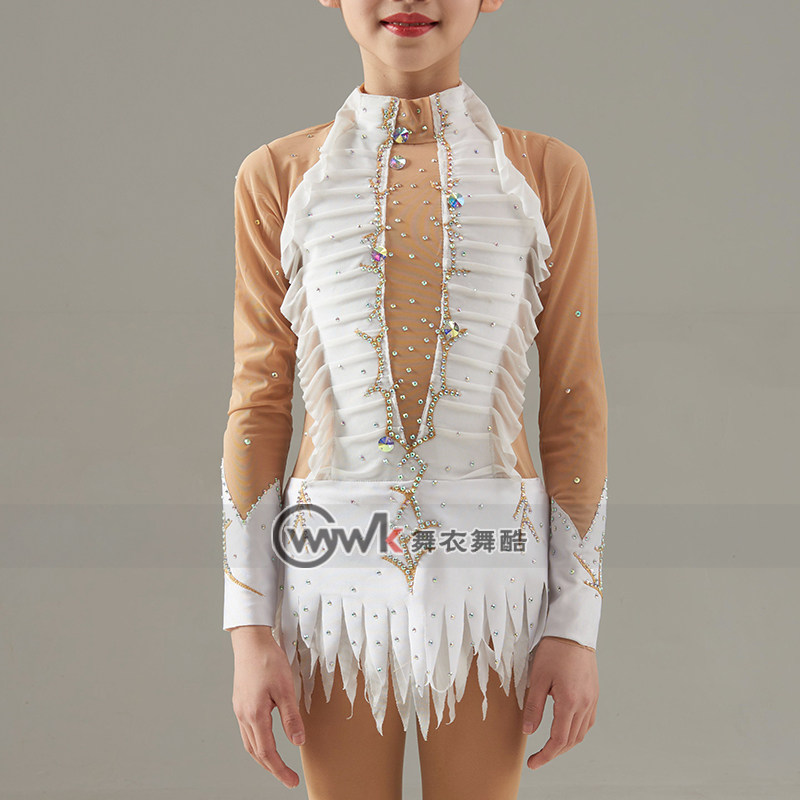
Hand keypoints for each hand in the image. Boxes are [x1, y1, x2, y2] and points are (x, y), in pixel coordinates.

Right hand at [230, 625, 304, 788]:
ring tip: (278, 764)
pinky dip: (257, 742)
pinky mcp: (240, 702)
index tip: (292, 781)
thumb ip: (291, 717)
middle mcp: (243, 716)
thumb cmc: (268, 660)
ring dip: (263, 757)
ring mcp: (239, 709)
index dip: (280, 770)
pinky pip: (247, 731)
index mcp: (255, 715)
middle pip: (256, 752)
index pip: (267, 752)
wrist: (251, 641)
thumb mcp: (285, 688)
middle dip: (272, 768)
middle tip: (288, 778)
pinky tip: (266, 739)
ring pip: (249, 743)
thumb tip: (298, 742)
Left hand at [522, 635, 598, 770]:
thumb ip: (533, 707)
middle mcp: (585, 704)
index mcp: (570, 702)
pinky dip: (576, 731)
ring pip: (581, 733)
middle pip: (571, 741)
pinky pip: (587, 722)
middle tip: (537, 758)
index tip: (533, 763)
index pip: (558, 740)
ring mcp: (592, 700)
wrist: (573, 632)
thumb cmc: (554, 650)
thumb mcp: (537, 678)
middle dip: (554, 753)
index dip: (545, 755)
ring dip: (566, 744)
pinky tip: (565, 729)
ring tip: (550, 747)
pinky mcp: (594, 694)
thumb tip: (529, 731)